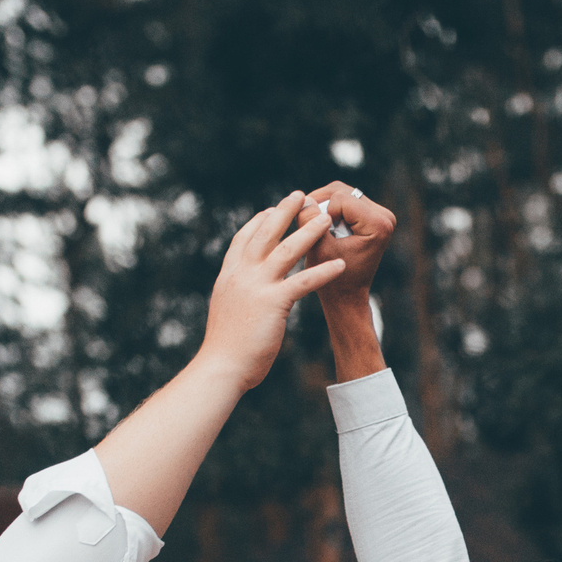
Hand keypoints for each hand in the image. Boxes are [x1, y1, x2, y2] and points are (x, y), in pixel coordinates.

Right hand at [194, 193, 347, 391]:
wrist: (220, 366)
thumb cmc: (224, 347)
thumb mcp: (227, 311)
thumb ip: (236, 296)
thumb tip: (242, 295)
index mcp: (229, 275)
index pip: (244, 239)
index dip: (259, 221)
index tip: (271, 208)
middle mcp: (241, 274)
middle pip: (266, 234)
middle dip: (284, 212)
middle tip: (301, 194)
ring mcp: (257, 286)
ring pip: (287, 250)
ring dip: (309, 232)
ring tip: (327, 218)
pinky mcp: (273, 302)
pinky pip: (304, 281)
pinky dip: (324, 271)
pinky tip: (340, 264)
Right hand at [299, 182, 395, 300]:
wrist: (347, 295)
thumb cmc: (332, 279)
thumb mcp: (318, 249)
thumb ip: (310, 222)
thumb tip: (303, 198)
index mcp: (378, 225)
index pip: (340, 199)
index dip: (321, 215)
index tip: (319, 238)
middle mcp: (385, 216)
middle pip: (341, 191)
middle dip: (320, 206)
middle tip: (309, 228)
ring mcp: (380, 214)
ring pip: (340, 192)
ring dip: (322, 207)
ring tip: (315, 229)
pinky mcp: (372, 215)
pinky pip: (344, 199)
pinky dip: (328, 209)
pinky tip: (322, 227)